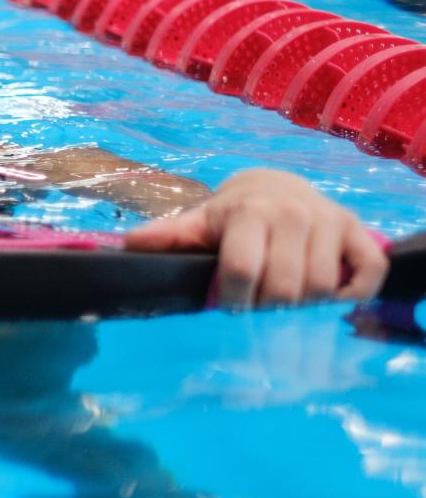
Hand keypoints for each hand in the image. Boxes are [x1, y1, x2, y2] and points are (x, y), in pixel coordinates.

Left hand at [123, 168, 387, 308]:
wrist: (278, 188)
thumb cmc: (233, 217)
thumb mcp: (199, 223)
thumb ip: (170, 236)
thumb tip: (130, 245)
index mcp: (249, 213)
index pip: (242, 270)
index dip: (235, 301)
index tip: (231, 308)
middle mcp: (294, 214)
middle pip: (284, 288)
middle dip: (268, 309)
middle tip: (259, 307)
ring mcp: (331, 222)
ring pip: (322, 289)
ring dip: (303, 307)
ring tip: (285, 301)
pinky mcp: (361, 234)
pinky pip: (368, 275)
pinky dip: (351, 295)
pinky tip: (327, 297)